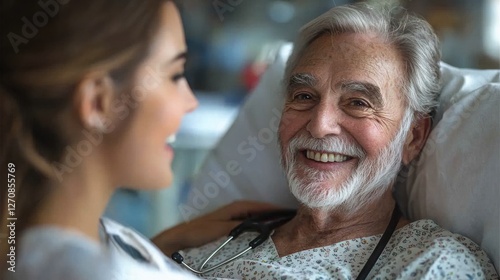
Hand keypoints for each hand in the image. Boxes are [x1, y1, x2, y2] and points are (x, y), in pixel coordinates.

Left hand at [152, 200, 282, 255]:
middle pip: (264, 214)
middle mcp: (239, 211)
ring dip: (269, 226)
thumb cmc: (200, 231)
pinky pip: (251, 228)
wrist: (181, 239)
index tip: (294, 216)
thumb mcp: (223, 229)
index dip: (279, 211)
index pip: (265, 207)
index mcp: (238, 207)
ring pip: (258, 221)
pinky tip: (266, 239)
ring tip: (284, 232)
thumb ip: (243, 227)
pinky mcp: (232, 229)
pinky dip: (260, 232)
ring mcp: (236, 220)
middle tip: (293, 226)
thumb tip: (264, 227)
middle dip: (277, 218)